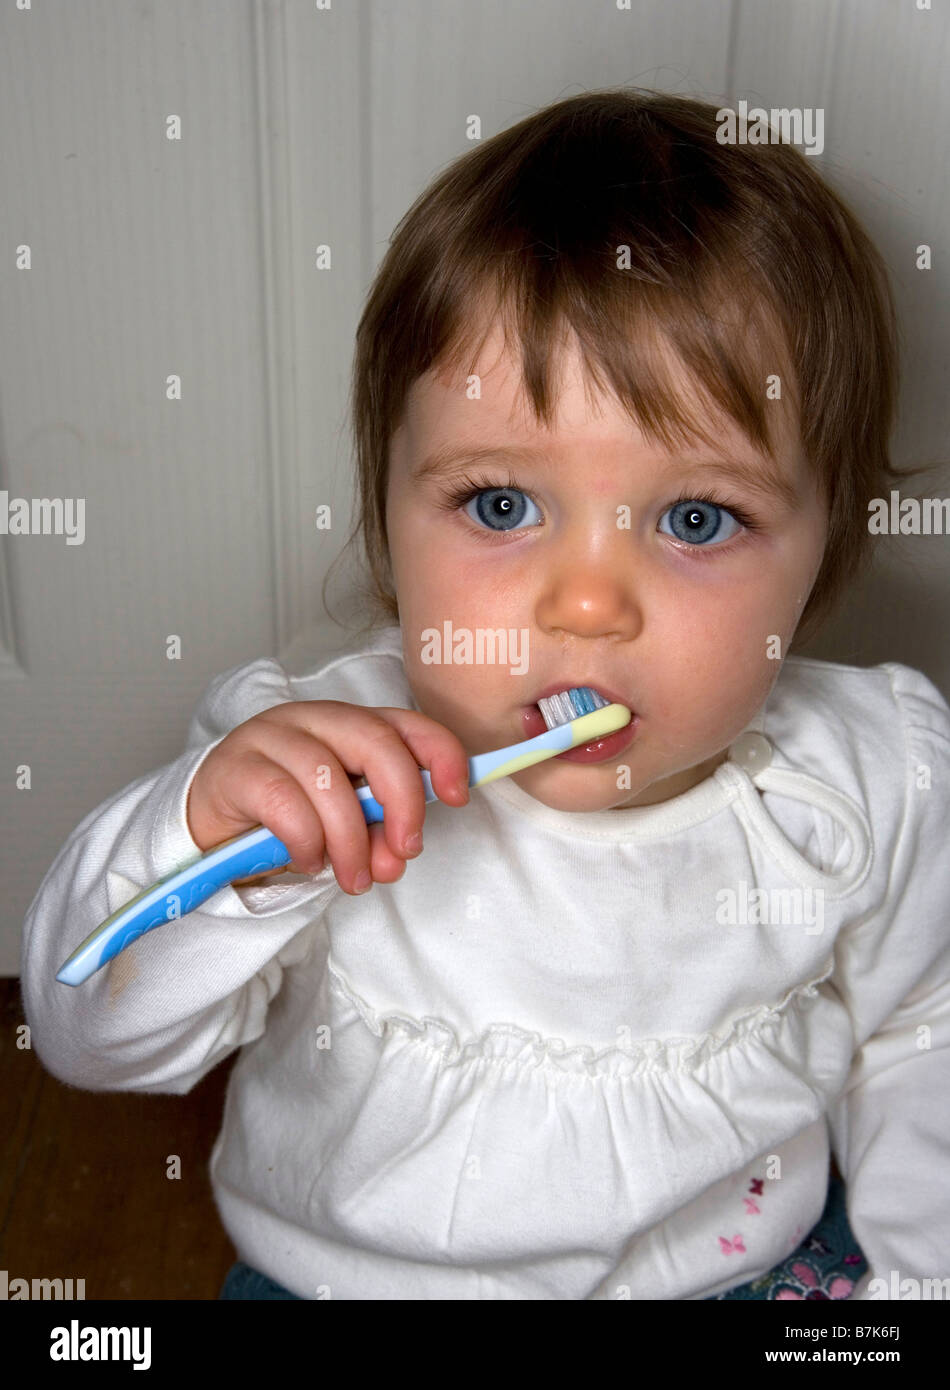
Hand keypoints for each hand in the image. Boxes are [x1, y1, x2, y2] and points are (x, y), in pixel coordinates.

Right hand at [185, 701, 469, 894]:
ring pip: (328, 778)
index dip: (441, 754)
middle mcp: (315, 718)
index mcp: (351, 725)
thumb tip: (397, 857)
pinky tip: (308, 861)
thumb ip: (378, 836)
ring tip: (353, 879)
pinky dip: (306, 841)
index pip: (407, 723)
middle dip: (401, 802)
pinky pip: (283, 802)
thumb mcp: (346, 827)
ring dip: (350, 840)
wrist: (213, 828)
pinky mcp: (236, 766)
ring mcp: (271, 736)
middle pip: (375, 742)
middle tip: (403, 853)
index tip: (457, 796)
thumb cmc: (288, 820)